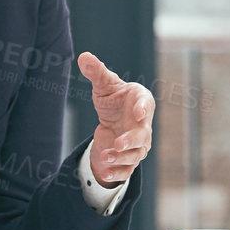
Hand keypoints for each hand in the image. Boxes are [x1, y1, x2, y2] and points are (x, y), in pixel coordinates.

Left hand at [81, 52, 154, 185]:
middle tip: (119, 143)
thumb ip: (96, 72)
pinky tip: (104, 173)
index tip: (138, 111)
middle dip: (131, 141)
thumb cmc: (114, 99)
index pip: (146, 103)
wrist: (113, 120)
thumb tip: (83, 56)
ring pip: (134, 155)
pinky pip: (126, 169)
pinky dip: (117, 173)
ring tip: (105, 157)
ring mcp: (138, 144)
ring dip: (120, 158)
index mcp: (141, 101)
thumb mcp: (104, 85)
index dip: (144, 107)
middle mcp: (144, 125)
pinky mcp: (128, 159)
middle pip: (142, 136)